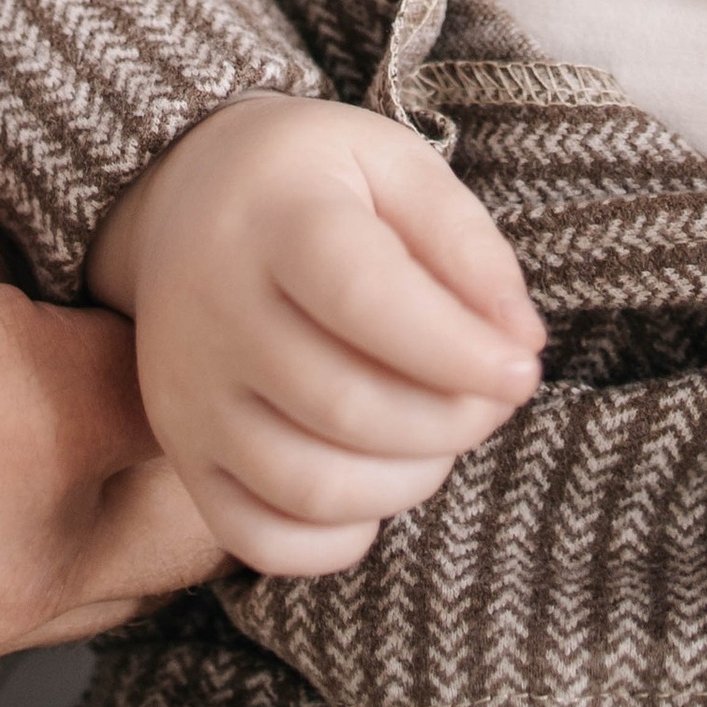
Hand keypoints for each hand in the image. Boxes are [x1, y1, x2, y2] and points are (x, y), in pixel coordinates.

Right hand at [0, 129, 219, 706]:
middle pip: (189, 525)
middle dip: (191, 432)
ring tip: (41, 396)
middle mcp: (5, 578)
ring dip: (103, 504)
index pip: (213, 392)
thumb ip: (18, 238)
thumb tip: (71, 260)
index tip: (180, 266)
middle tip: (144, 339)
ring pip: (95, 591)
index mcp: (40, 440)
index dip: (208, 316)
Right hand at [86, 95, 543, 576]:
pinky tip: (377, 479)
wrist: (186, 199)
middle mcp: (212, 312)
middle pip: (344, 406)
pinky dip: (339, 538)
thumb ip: (465, 242)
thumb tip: (520, 342)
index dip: (455, 349)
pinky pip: (262, 540)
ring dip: (409, 480)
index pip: (361, 297)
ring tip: (441, 430)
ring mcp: (188, 393)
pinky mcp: (185, 453)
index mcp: (271, 219)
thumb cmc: (316, 185)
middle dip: (451, 419)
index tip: (521, 367)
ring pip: (311, 486)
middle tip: (492, 394)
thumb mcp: (394, 166)